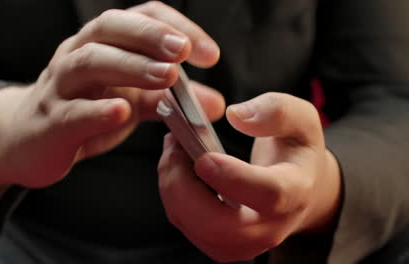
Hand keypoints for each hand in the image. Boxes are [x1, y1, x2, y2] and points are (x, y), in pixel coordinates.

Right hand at [0, 2, 224, 193]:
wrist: (28, 138)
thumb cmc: (84, 110)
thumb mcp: (132, 102)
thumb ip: (171, 101)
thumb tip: (215, 104)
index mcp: (103, 44)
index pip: (140, 17)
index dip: (174, 27)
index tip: (208, 54)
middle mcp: (78, 54)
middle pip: (110, 28)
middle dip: (150, 36)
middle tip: (184, 52)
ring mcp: (60, 86)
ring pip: (88, 62)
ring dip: (130, 66)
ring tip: (166, 77)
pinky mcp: (50, 121)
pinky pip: (70, 112)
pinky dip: (96, 110)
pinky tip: (121, 112)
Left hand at [158, 92, 341, 261]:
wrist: (302, 190)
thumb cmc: (297, 152)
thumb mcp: (302, 120)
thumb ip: (275, 111)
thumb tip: (236, 116)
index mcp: (294, 192)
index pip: (268, 195)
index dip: (232, 178)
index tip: (203, 158)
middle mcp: (269, 227)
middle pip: (218, 225)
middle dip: (183, 184)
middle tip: (174, 142)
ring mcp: (243, 243)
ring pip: (194, 227)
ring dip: (172, 185)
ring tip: (174, 148)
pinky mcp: (220, 244)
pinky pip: (185, 225)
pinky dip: (172, 195)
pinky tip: (177, 167)